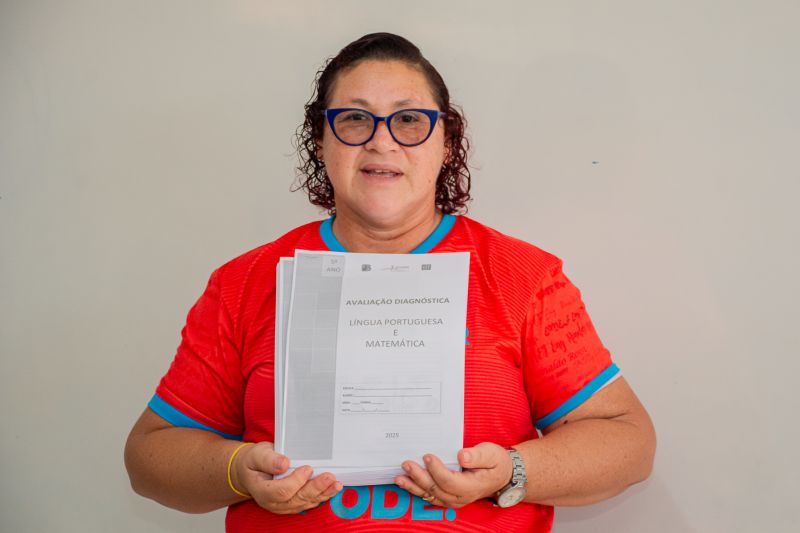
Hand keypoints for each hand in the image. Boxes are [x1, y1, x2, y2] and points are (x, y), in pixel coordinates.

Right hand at [232, 442, 341, 513]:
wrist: (252, 471)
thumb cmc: (255, 462)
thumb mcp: (257, 455)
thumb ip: (269, 460)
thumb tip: (284, 463)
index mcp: (262, 491)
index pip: (281, 491)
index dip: (296, 481)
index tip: (307, 468)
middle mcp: (273, 502)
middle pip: (297, 499)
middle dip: (315, 488)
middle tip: (330, 477)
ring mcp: (284, 505)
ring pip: (305, 503)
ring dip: (322, 494)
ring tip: (336, 484)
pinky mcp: (293, 503)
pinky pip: (308, 502)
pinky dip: (321, 496)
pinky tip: (331, 489)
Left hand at [394, 442, 512, 508]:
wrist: (502, 475)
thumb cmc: (496, 462)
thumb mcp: (492, 454)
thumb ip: (477, 455)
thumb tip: (461, 456)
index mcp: (472, 486)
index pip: (450, 481)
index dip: (437, 470)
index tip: (427, 456)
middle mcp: (461, 496)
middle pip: (436, 489)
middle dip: (419, 477)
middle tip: (406, 464)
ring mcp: (454, 499)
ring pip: (431, 495)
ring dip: (414, 487)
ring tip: (399, 478)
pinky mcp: (448, 497)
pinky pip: (431, 496)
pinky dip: (417, 490)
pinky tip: (406, 483)